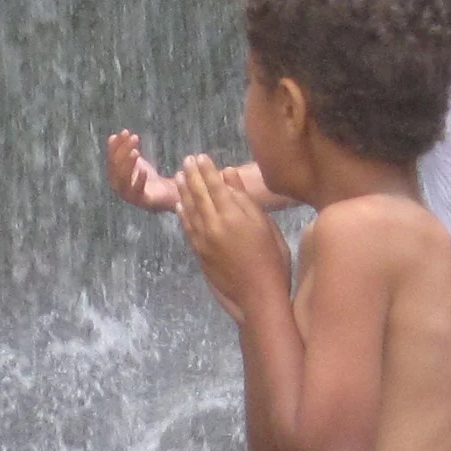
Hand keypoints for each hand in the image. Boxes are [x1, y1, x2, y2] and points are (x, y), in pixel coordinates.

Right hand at [106, 129, 178, 212]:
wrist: (164, 195)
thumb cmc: (146, 178)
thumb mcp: (134, 162)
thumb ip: (124, 151)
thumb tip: (113, 136)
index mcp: (114, 177)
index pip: (112, 158)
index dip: (116, 145)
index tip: (124, 132)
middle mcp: (118, 187)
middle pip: (117, 168)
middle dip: (123, 151)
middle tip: (134, 137)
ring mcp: (129, 196)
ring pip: (124, 180)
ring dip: (128, 165)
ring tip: (135, 151)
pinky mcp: (141, 201)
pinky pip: (137, 192)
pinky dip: (139, 181)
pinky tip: (144, 170)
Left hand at [174, 153, 287, 323]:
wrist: (257, 294)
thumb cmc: (272, 258)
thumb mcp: (264, 224)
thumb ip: (244, 199)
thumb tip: (228, 174)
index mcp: (232, 214)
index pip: (215, 186)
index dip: (207, 170)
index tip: (200, 156)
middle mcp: (213, 224)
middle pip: (199, 194)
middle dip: (192, 176)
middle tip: (186, 160)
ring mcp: (203, 240)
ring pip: (189, 210)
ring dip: (183, 191)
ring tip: (178, 176)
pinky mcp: (199, 253)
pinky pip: (187, 228)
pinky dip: (182, 214)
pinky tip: (180, 205)